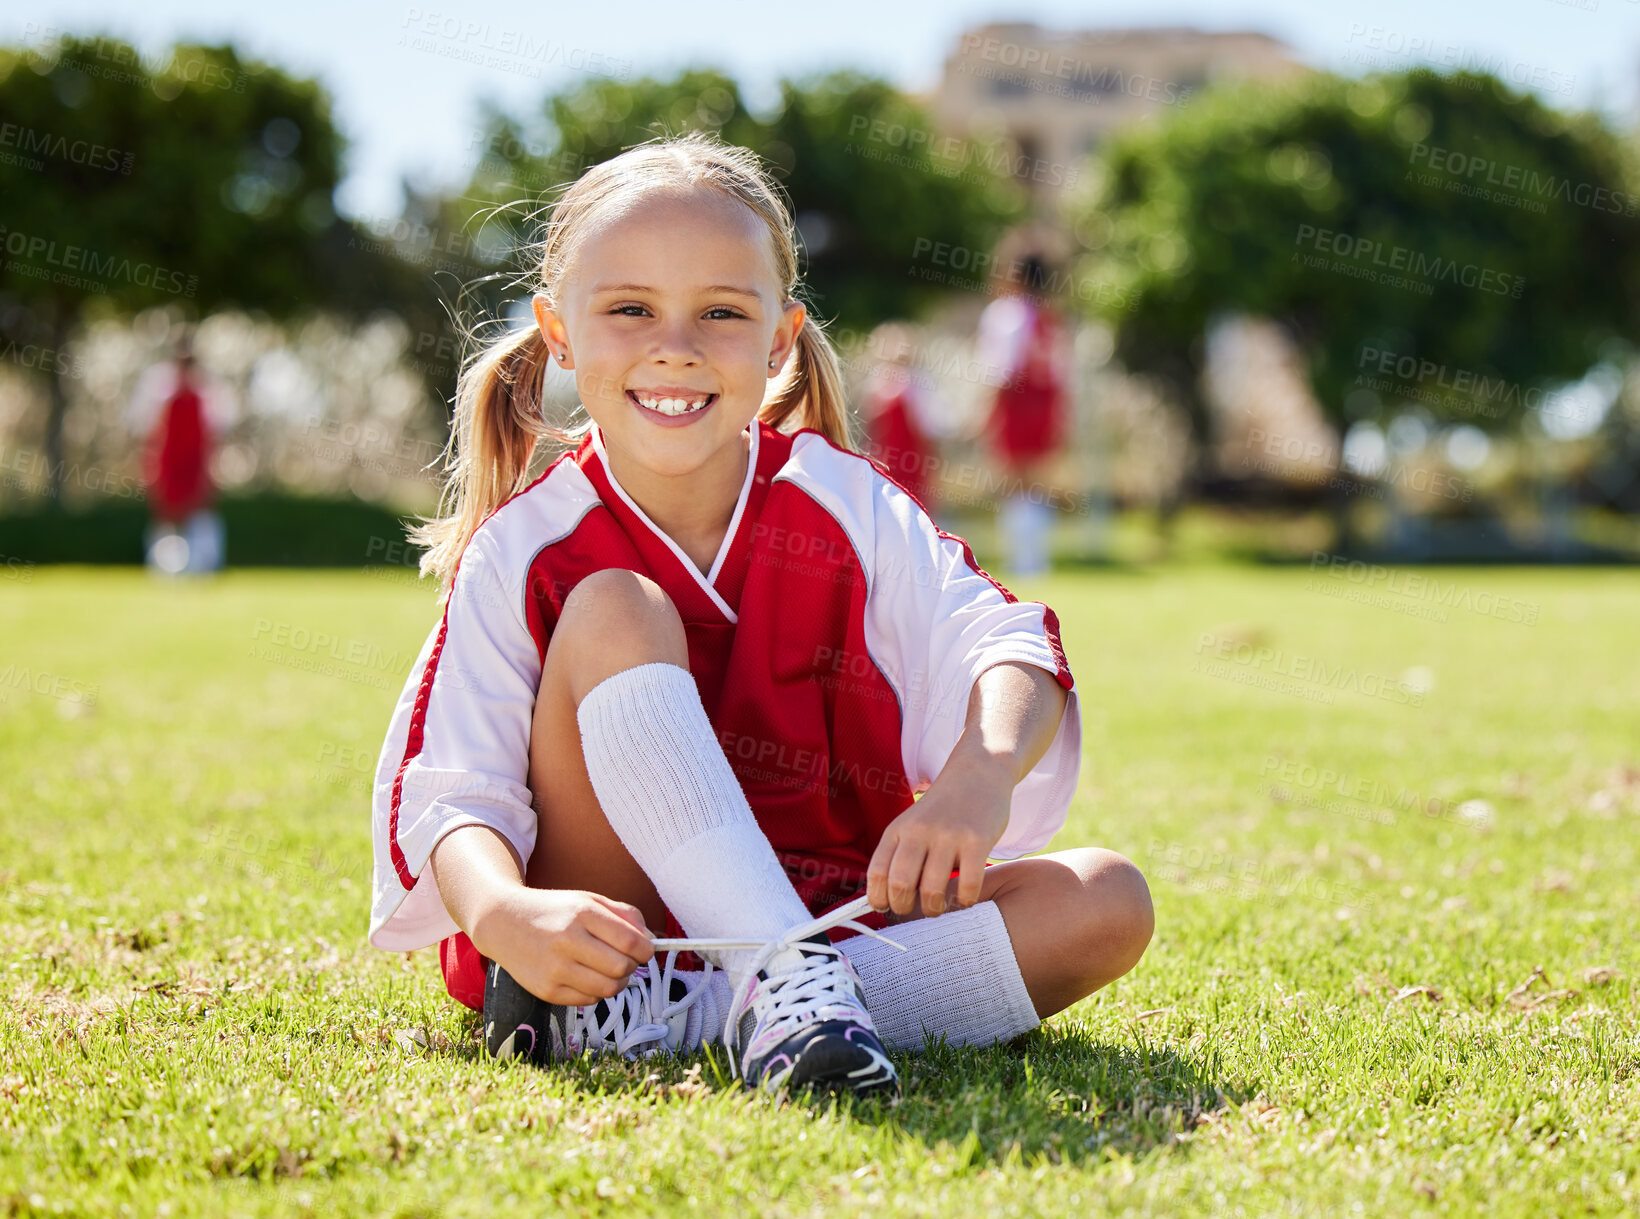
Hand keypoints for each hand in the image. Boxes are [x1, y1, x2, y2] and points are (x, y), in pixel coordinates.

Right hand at [472, 887, 653, 1007]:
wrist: (504, 922)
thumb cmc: (555, 911)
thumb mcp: (589, 899)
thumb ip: (625, 915)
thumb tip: (652, 940)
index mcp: (583, 913)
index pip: (631, 943)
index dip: (647, 951)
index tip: (645, 951)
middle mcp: (567, 941)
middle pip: (622, 968)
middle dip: (631, 967)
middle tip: (624, 960)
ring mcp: (555, 968)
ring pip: (607, 989)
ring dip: (616, 982)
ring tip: (607, 970)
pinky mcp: (545, 990)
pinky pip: (588, 1000)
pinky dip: (595, 991)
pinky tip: (585, 976)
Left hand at [866, 756, 1013, 917]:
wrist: (978, 773)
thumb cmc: (943, 808)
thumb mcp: (911, 824)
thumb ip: (899, 854)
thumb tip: (886, 900)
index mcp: (898, 829)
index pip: (877, 873)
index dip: (878, 899)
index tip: (886, 908)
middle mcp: (919, 831)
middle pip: (900, 885)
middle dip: (904, 908)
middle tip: (914, 910)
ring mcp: (949, 835)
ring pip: (932, 891)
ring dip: (934, 909)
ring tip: (938, 907)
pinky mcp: (977, 841)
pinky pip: (968, 885)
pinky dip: (965, 901)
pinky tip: (965, 897)